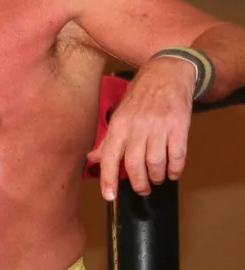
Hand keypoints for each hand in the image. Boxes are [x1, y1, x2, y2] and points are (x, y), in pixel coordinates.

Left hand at [86, 58, 195, 200]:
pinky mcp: (179, 125)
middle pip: (134, 165)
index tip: (109, 196)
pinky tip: (173, 172)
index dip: (108, 179)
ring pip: (155, 163)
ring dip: (156, 177)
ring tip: (157, 178)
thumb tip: (91, 159)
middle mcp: (137, 126)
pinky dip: (175, 169)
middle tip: (142, 189)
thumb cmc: (140, 97)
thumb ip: (108, 140)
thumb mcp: (120, 115)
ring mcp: (159, 126)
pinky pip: (177, 155)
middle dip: (138, 183)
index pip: (109, 156)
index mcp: (120, 125)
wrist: (167, 73)